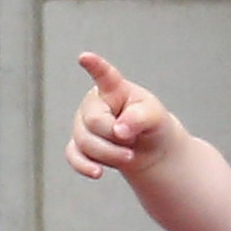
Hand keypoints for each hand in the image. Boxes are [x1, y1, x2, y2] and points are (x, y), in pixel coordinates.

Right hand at [64, 52, 183, 178]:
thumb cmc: (152, 124)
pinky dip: (85, 166)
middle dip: (114, 138)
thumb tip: (119, 130)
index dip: (95, 66)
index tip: (85, 57)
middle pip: (93, 122)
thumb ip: (140, 118)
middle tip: (133, 143)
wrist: (149, 148)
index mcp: (114, 89)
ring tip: (129, 154)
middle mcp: (94, 103)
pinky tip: (98, 173)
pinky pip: (74, 156)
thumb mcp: (156, 118)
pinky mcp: (78, 145)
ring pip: (84, 142)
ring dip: (109, 154)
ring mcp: (82, 124)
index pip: (105, 76)